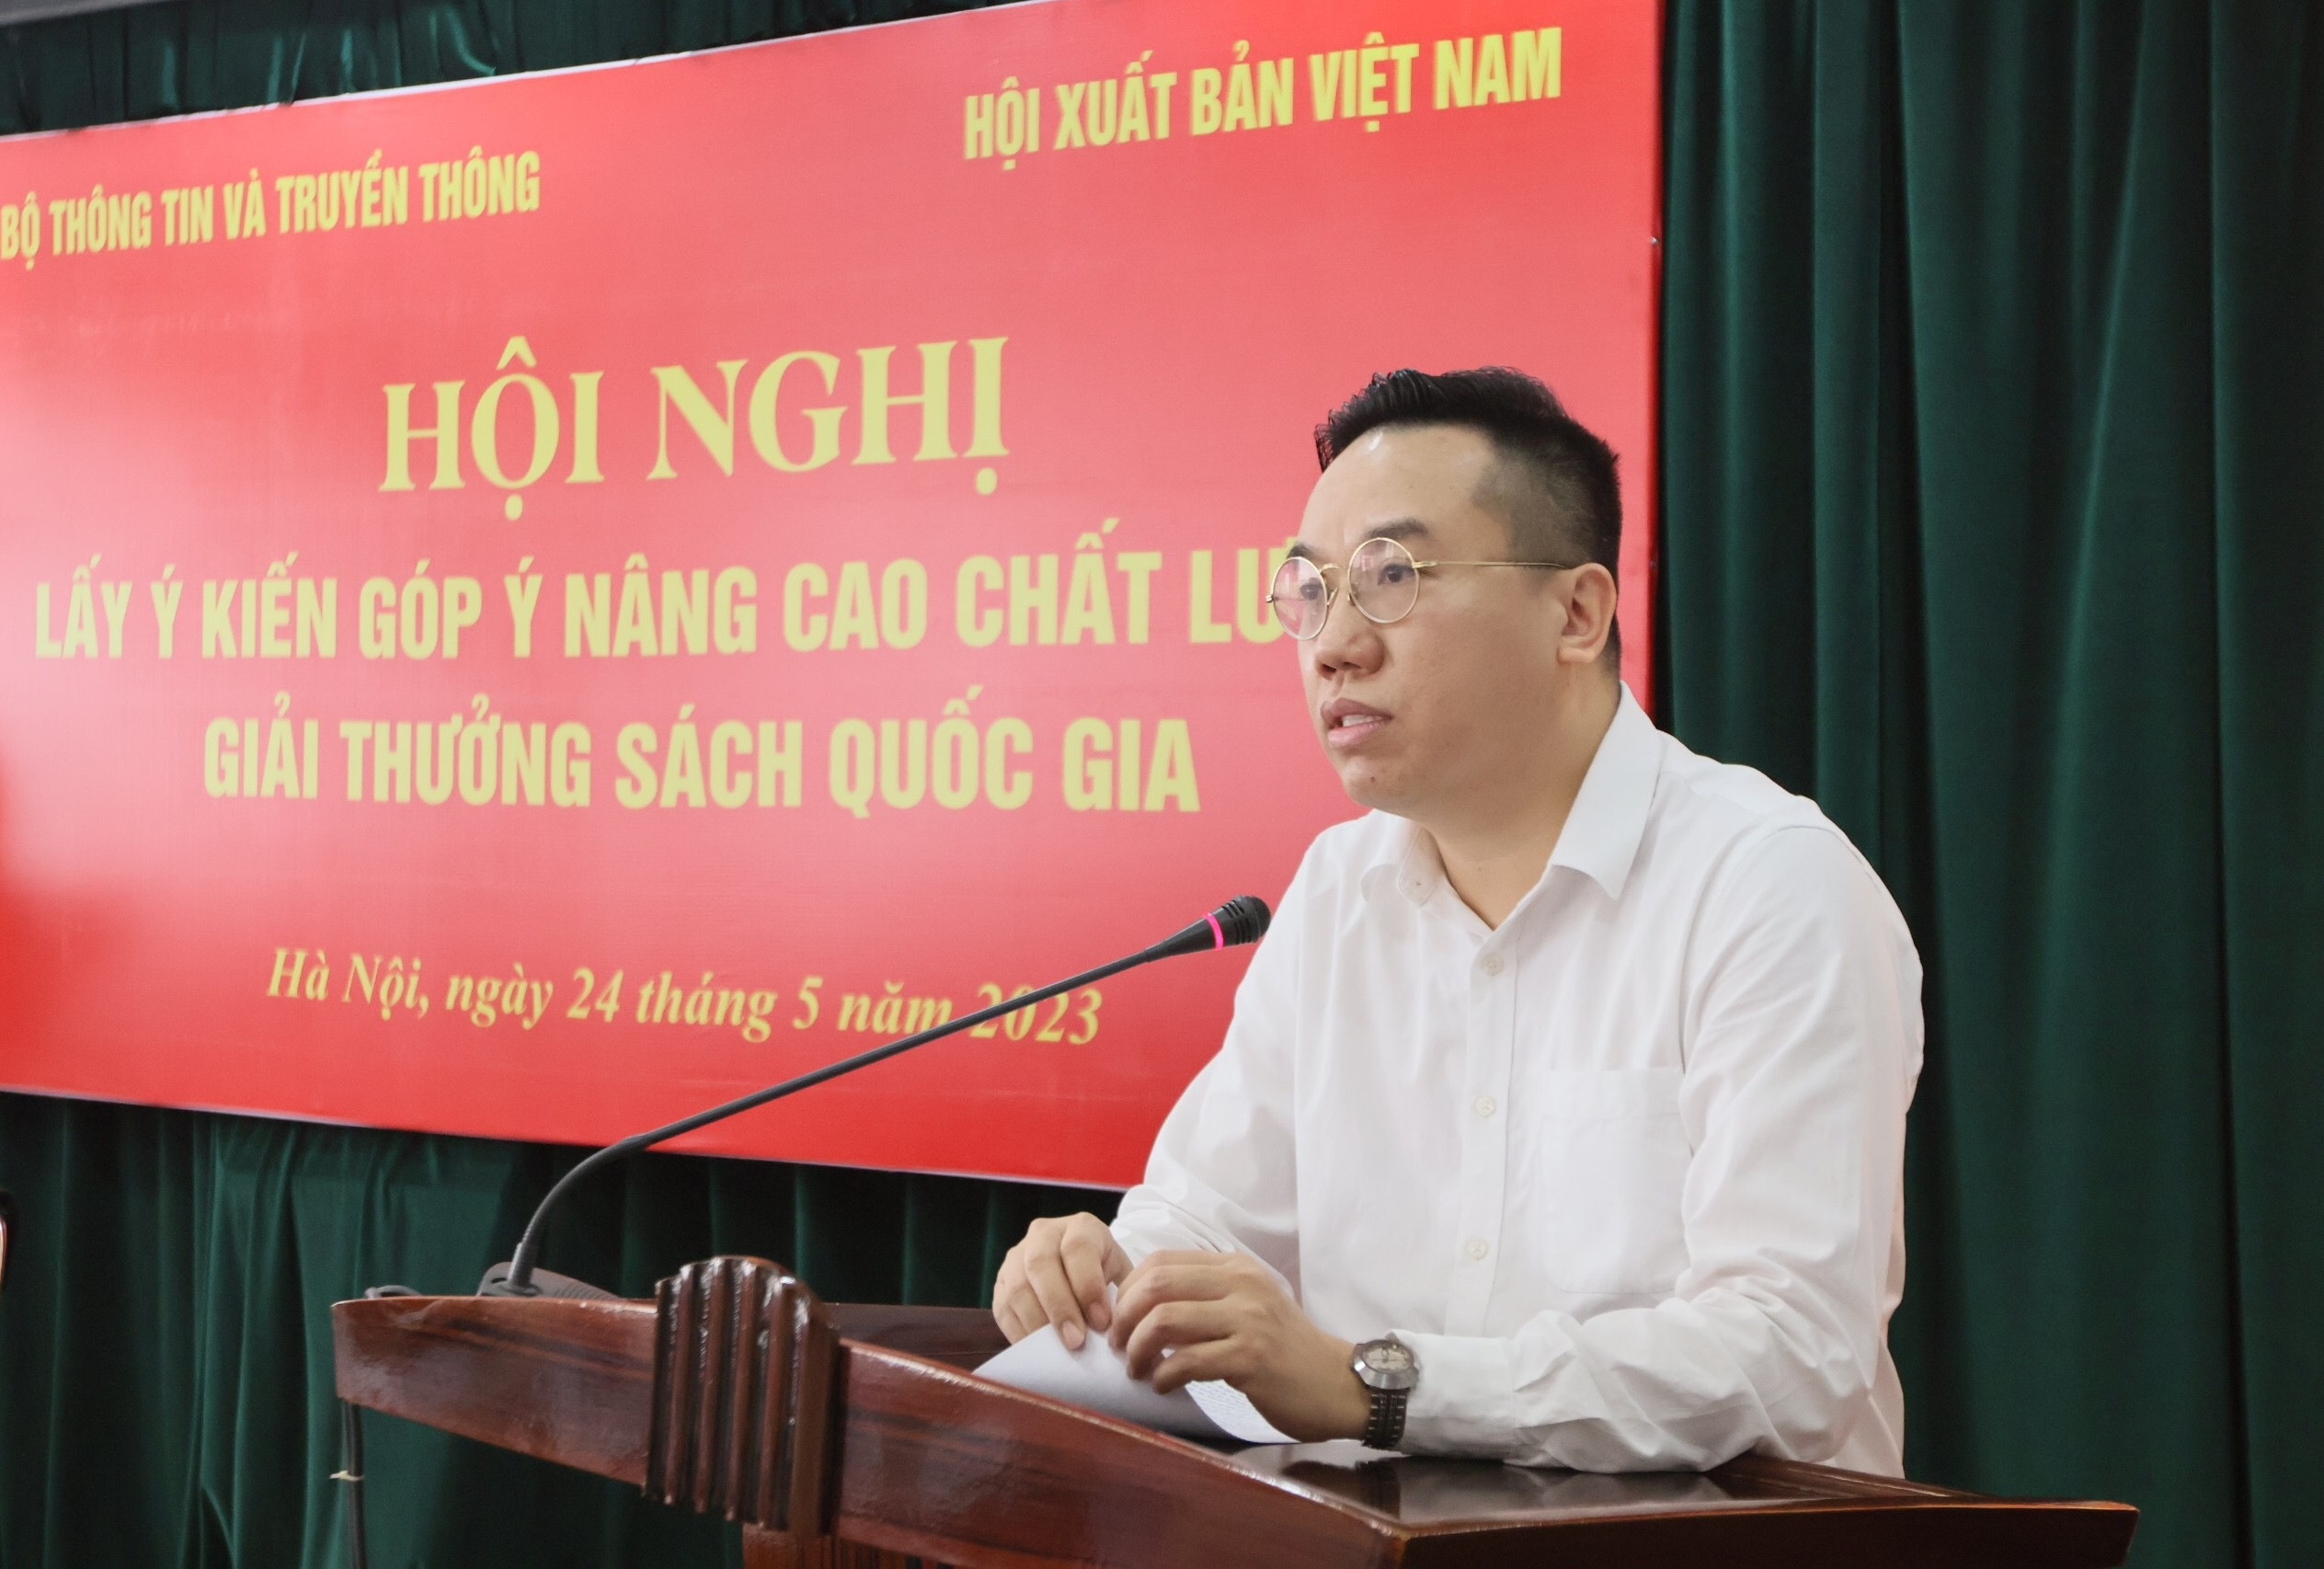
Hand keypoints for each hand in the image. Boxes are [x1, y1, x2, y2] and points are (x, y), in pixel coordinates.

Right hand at [992, 1212, 1130, 1349]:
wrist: (1079, 1266)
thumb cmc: (1103, 1272)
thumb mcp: (1119, 1273)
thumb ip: (1118, 1295)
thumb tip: (1114, 1331)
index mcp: (1080, 1226)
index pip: (1077, 1249)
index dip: (1088, 1287)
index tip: (1101, 1322)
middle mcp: (1043, 1234)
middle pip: (1041, 1264)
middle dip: (1059, 1307)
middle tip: (1076, 1341)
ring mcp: (1016, 1257)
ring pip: (1018, 1287)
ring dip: (1038, 1322)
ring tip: (1057, 1350)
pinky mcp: (1000, 1283)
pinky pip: (1003, 1308)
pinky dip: (1020, 1332)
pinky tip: (1039, 1349)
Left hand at [1109, 1250, 1370, 1442]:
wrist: (1338, 1383)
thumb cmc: (1285, 1350)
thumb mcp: (1248, 1306)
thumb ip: (1204, 1299)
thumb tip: (1142, 1308)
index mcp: (1236, 1267)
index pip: (1161, 1262)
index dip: (1128, 1291)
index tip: (1120, 1320)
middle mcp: (1242, 1284)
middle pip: (1157, 1285)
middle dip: (1125, 1318)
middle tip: (1119, 1346)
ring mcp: (1248, 1320)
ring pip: (1165, 1321)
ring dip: (1139, 1350)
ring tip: (1138, 1369)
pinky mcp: (1251, 1358)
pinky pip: (1187, 1362)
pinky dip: (1164, 1376)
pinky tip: (1164, 1386)